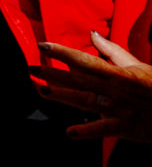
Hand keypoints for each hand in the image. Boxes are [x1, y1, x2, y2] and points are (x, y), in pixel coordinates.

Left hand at [34, 34, 151, 142]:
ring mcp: (118, 108)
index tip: (43, 45)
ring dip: (63, 96)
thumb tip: (92, 34)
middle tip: (30, 68)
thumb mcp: (137, 66)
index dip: (64, 52)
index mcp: (117, 73)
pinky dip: (87, 131)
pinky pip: (104, 129)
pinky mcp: (125, 126)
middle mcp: (114, 89)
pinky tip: (70, 133)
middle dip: (54, 73)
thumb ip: (112, 51)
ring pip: (86, 101)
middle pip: (80, 79)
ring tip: (41, 91)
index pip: (86, 60)